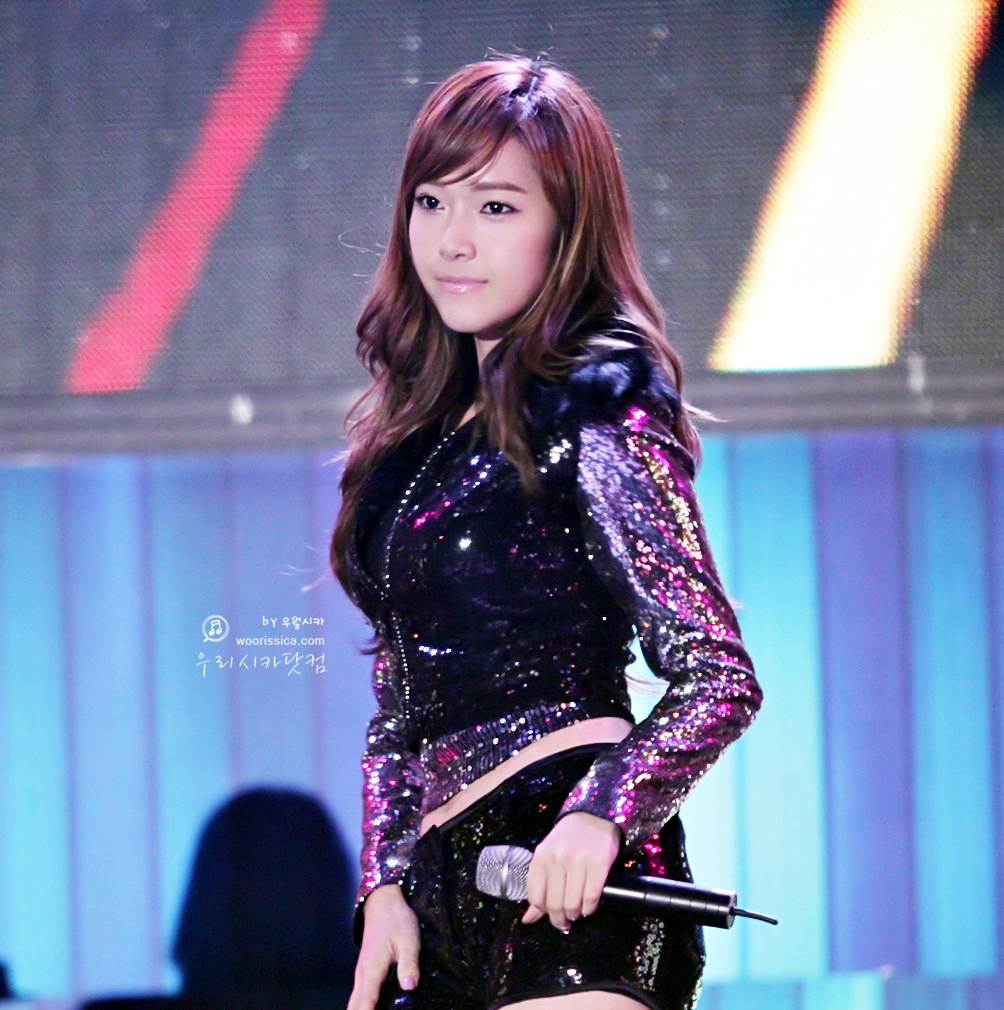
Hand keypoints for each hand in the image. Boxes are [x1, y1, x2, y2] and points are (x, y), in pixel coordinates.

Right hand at [348, 883, 419, 1009]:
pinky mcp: (364, 969)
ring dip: (359, 1009)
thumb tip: (409, 986)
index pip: (366, 1001)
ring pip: (354, 1000)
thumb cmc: (397, 921)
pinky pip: (358, 993)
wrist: (383, 901)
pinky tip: (369, 1009)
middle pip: (355, 1004)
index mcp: (373, 970)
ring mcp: (361, 971)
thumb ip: (409, 963)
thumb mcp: (409, 940)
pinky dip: (360, 1004)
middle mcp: (362, 974)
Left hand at [520, 811, 621, 931]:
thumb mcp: (548, 857)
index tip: (552, 913)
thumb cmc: (568, 839)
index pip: (536, 897)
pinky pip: (591, 897)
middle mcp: (557, 859)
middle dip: (561, 919)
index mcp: (541, 857)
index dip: (544, 912)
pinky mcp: (599, 864)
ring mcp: (578, 861)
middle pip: (555, 904)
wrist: (593, 815)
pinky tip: (589, 906)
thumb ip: (538, 887)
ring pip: (573, 904)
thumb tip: (527, 920)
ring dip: (576, 914)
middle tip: (567, 920)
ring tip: (578, 911)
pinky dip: (590, 908)